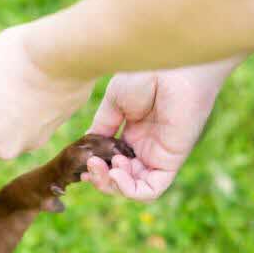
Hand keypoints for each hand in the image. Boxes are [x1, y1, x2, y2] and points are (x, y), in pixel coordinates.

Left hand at [0, 24, 95, 158]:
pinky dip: (22, 115)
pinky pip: (27, 128)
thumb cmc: (13, 59)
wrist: (62, 57)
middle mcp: (2, 149)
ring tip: (4, 87)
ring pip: (5, 134)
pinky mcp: (50, 133)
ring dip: (0, 116)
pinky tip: (26, 91)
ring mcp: (29, 143)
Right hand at [82, 58, 239, 200]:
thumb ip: (103, 127)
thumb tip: (88, 148)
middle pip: (122, 179)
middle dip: (101, 180)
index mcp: (133, 132)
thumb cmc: (145, 73)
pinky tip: (116, 173)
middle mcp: (147, 146)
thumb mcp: (114, 103)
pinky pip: (152, 189)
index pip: (113, 163)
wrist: (169, 62)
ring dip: (113, 186)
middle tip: (90, 166)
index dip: (97, 170)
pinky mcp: (172, 159)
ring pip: (135, 188)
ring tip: (104, 168)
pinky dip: (131, 190)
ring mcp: (159, 154)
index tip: (81, 165)